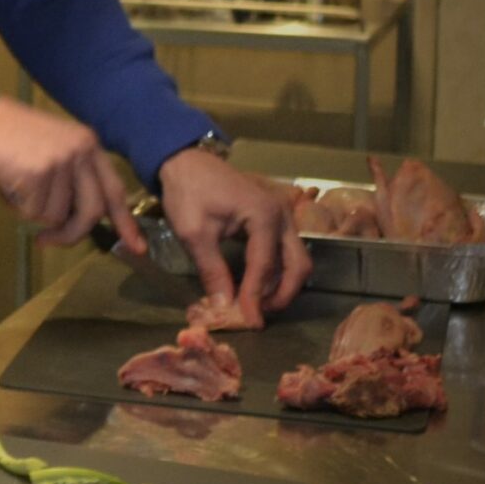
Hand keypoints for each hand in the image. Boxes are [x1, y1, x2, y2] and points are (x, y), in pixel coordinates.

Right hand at [0, 98, 142, 252]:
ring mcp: (61, 162)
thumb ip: (72, 177)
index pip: (114, 189)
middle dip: (70, 234)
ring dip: (32, 211)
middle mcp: (81, 151)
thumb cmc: (6, 136)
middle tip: (46, 241)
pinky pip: (33, 212)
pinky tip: (5, 184)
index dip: (125, 221)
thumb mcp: (51, 148)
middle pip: (91, 211)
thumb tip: (77, 219)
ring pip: (57, 215)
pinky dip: (16, 206)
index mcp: (88, 143)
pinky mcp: (38, 174)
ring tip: (13, 185)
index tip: (136, 247)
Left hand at [158, 148, 309, 322]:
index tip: (249, 322)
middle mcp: (282, 215)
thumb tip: (223, 307)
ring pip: (296, 259)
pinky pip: (285, 251)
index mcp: (264, 215)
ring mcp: (282, 216)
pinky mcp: (274, 219)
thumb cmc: (188, 193)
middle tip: (259, 315)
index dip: (256, 297)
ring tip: (255, 303)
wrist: (186, 161)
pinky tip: (255, 285)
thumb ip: (212, 270)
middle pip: (298, 265)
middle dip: (282, 294)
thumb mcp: (194, 233)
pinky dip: (276, 271)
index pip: (265, 266)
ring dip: (281, 285)